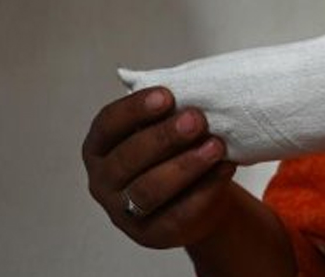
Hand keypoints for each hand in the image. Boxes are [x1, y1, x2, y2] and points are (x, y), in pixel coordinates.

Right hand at [82, 88, 238, 248]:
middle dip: (163, 138)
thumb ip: (167, 113)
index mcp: (99, 147)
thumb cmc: (174, 151)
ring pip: (150, 189)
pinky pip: (179, 212)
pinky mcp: (152, 235)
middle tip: (196, 119)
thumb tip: (193, 89)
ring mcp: (123, 212)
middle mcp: (103, 181)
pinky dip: (205, 189)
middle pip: (128, 159)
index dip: (135, 109)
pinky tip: (225, 168)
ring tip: (215, 146)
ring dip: (185, 166)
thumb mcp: (164, 128)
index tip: (167, 95)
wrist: (196, 197)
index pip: (108, 124)